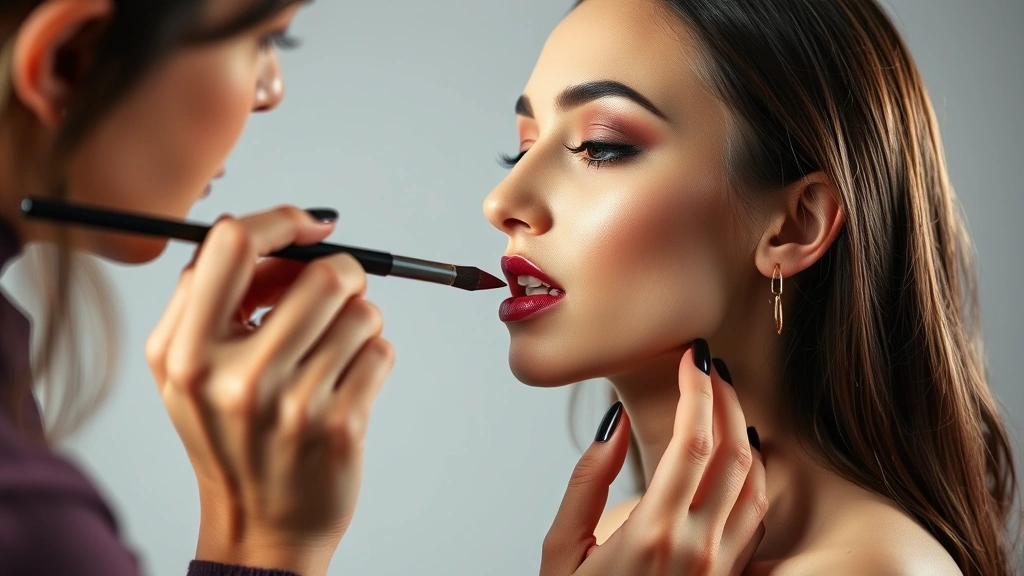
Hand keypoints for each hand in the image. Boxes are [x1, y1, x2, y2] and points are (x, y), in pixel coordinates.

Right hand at [145, 206, 394, 575]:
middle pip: (321, 275)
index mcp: (183, 352)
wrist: (260, 525)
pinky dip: (373, 356)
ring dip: (360, 320)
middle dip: (343, 275)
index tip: (311, 226)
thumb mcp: (186, 370)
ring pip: (363, 313)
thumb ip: (207, 296)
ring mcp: (290, 405)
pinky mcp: (338, 427)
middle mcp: (233, 377)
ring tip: (338, 349)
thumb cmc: (229, 433)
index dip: (280, 221)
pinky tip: (348, 384)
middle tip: (339, 292)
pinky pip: (381, 351)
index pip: (230, 245)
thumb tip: (273, 232)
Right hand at [540, 341, 766, 575]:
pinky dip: (756, 472)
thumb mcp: (563, 549)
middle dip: (726, 397)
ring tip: (724, 398)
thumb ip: (587, 482)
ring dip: (745, 429)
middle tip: (710, 365)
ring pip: (756, 480)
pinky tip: (741, 452)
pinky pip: (758, 514)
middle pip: (734, 451)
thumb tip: (613, 425)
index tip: (692, 357)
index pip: (694, 440)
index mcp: (654, 532)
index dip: (698, 390)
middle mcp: (698, 546)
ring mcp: (721, 565)